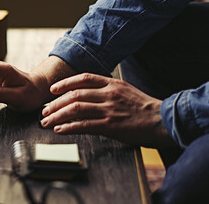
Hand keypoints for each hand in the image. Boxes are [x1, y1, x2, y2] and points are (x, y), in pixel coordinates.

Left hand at [40, 73, 174, 147]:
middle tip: (44, 110)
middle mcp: (108, 94)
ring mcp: (108, 109)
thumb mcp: (127, 91)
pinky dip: (68, 127)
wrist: (164, 120)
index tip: (53, 90)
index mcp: (112, 83)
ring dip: (57, 115)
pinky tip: (60, 130)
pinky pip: (83, 125)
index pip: (83, 78)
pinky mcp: (110, 125)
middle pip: (74, 95)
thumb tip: (91, 94)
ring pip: (75, 109)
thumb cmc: (146, 108)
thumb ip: (109, 90)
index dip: (65, 83)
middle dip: (55, 103)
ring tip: (47, 122)